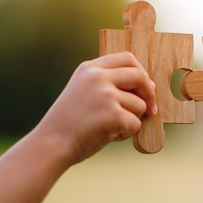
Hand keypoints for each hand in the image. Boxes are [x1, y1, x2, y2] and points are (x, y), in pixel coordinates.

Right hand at [34, 52, 156, 164]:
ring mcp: (106, 95)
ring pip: (139, 104)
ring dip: (132, 119)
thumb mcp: (82, 92)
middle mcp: (98, 77)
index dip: (141, 72)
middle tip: (150, 109)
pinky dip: (126, 133)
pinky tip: (108, 136)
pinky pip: (135, 123)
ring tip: (110, 127)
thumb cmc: (69, 123)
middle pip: (139, 76)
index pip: (127, 58)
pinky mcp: (113, 115)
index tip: (146, 86)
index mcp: (90, 68)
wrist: (52, 144)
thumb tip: (146, 86)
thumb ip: (107, 84)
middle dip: (149, 94)